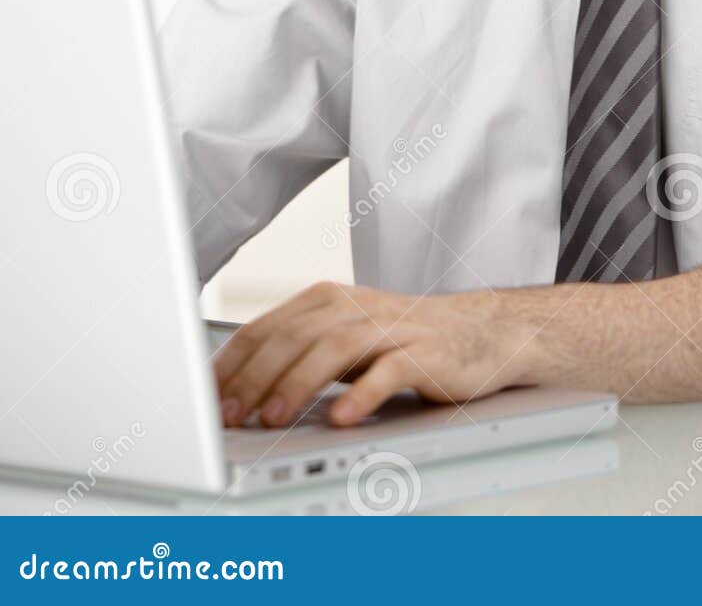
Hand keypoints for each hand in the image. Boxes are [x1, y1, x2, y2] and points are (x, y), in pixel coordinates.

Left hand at [212, 281, 544, 428]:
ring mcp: (392, 328)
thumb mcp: (342, 340)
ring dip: (297, 384)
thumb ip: (296, 355)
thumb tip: (232, 391)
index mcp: (327, 300)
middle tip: (230, 414)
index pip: (267, 327)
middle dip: (255, 377)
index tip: (205, 398)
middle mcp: (355, 307)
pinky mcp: (425, 352)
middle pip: (294, 336)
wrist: (479, 335)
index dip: (233, 363)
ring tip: (273, 418)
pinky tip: (343, 418)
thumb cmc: (401, 341)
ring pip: (334, 349)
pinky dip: (363, 395)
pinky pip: (389, 371)